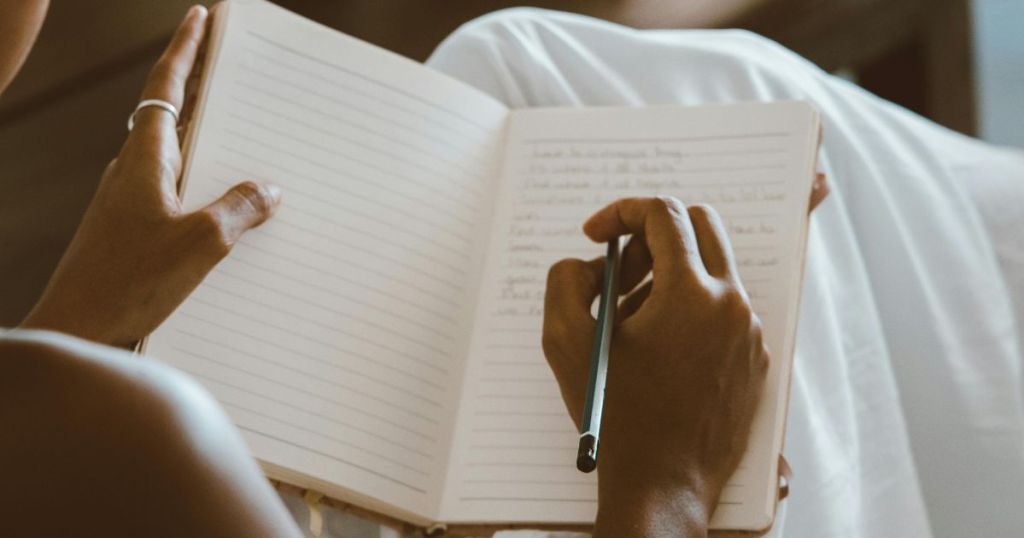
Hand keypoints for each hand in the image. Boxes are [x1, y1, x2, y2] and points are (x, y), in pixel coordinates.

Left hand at [19, 5, 280, 346]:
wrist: (77, 328)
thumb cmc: (129, 282)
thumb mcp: (202, 241)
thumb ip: (240, 208)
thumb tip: (267, 189)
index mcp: (146, 159)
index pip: (167, 86)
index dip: (186, 48)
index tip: (200, 17)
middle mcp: (133, 171)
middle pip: (173, 115)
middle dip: (203, 90)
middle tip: (233, 71)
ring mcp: (129, 201)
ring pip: (177, 158)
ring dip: (208, 146)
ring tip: (247, 147)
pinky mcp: (133, 230)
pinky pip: (176, 195)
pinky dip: (203, 189)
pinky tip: (228, 215)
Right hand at [543, 197, 769, 537]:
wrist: (664, 485)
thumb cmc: (616, 417)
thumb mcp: (567, 342)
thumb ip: (566, 280)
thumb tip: (589, 262)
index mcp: (691, 293)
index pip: (663, 214)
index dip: (621, 212)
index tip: (596, 234)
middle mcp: (731, 304)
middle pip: (699, 225)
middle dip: (653, 233)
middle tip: (619, 266)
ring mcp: (749, 332)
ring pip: (713, 268)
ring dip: (670, 272)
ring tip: (630, 317)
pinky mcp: (754, 358)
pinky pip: (724, 308)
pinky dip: (690, 306)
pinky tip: (657, 346)